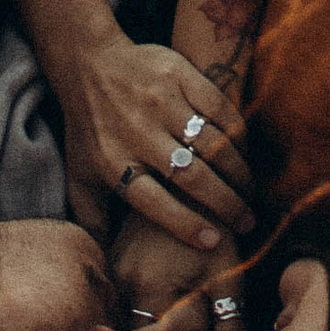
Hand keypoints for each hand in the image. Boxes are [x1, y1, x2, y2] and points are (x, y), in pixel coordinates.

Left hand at [61, 36, 252, 249]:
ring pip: (212, 144)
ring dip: (238, 172)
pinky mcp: (179, 72)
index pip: (155, 203)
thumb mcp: (80, 176)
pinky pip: (219, 108)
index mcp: (114, 163)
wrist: (89, 62)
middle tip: (247, 222)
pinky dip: (237, 133)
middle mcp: (138, 132)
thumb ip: (92, 221)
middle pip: (191, 176)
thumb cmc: (89, 129)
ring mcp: (160, 100)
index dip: (186, 225)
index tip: (215, 242)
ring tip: (249, 191)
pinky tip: (243, 152)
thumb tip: (101, 268)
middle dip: (227, 204)